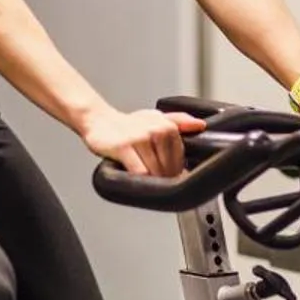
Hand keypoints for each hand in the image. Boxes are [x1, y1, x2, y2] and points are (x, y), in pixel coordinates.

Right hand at [82, 107, 203, 176]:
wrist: (98, 121)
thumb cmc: (127, 125)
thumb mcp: (156, 118)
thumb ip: (180, 121)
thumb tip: (201, 126)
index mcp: (168, 126)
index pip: (180, 161)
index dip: (174, 172)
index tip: (165, 174)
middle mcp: (156, 131)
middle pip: (169, 169)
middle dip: (163, 179)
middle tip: (151, 176)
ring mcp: (140, 139)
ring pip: (156, 173)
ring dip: (150, 180)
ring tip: (142, 175)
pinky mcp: (124, 148)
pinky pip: (140, 173)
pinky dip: (139, 179)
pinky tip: (133, 175)